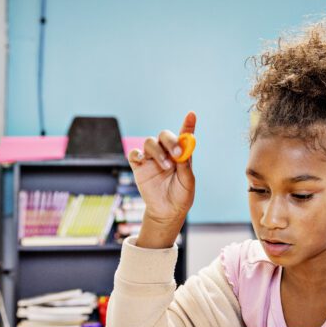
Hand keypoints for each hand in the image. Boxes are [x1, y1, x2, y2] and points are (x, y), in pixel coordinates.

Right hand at [128, 112, 195, 239]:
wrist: (167, 212)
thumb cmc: (181, 196)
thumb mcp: (187, 182)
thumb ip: (185, 167)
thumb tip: (182, 151)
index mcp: (181, 154)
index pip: (184, 135)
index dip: (188, 124)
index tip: (192, 114)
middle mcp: (166, 153)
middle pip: (164, 135)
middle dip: (171, 141)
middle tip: (177, 153)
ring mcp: (151, 159)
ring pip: (150, 142)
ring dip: (158, 152)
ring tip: (165, 167)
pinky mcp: (139, 167)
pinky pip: (134, 154)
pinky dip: (137, 154)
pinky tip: (142, 161)